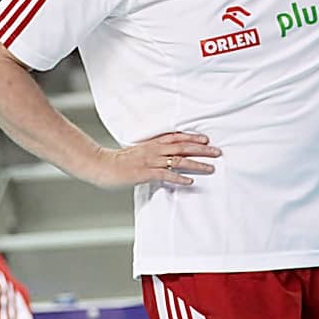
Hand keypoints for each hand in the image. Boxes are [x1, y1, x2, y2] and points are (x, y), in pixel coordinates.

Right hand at [92, 132, 221, 187]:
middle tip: (217, 151)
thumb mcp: (137, 152)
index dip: (192, 138)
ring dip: (196, 164)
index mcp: (151, 144)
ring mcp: (150, 161)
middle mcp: (154, 150)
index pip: (176, 137)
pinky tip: (190, 181)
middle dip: (201, 149)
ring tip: (211, 167)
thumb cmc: (117, 160)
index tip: (206, 139)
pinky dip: (178, 178)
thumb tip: (162, 157)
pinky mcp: (145, 173)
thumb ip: (150, 153)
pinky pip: (165, 175)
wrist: (101, 165)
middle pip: (182, 147)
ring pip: (178, 160)